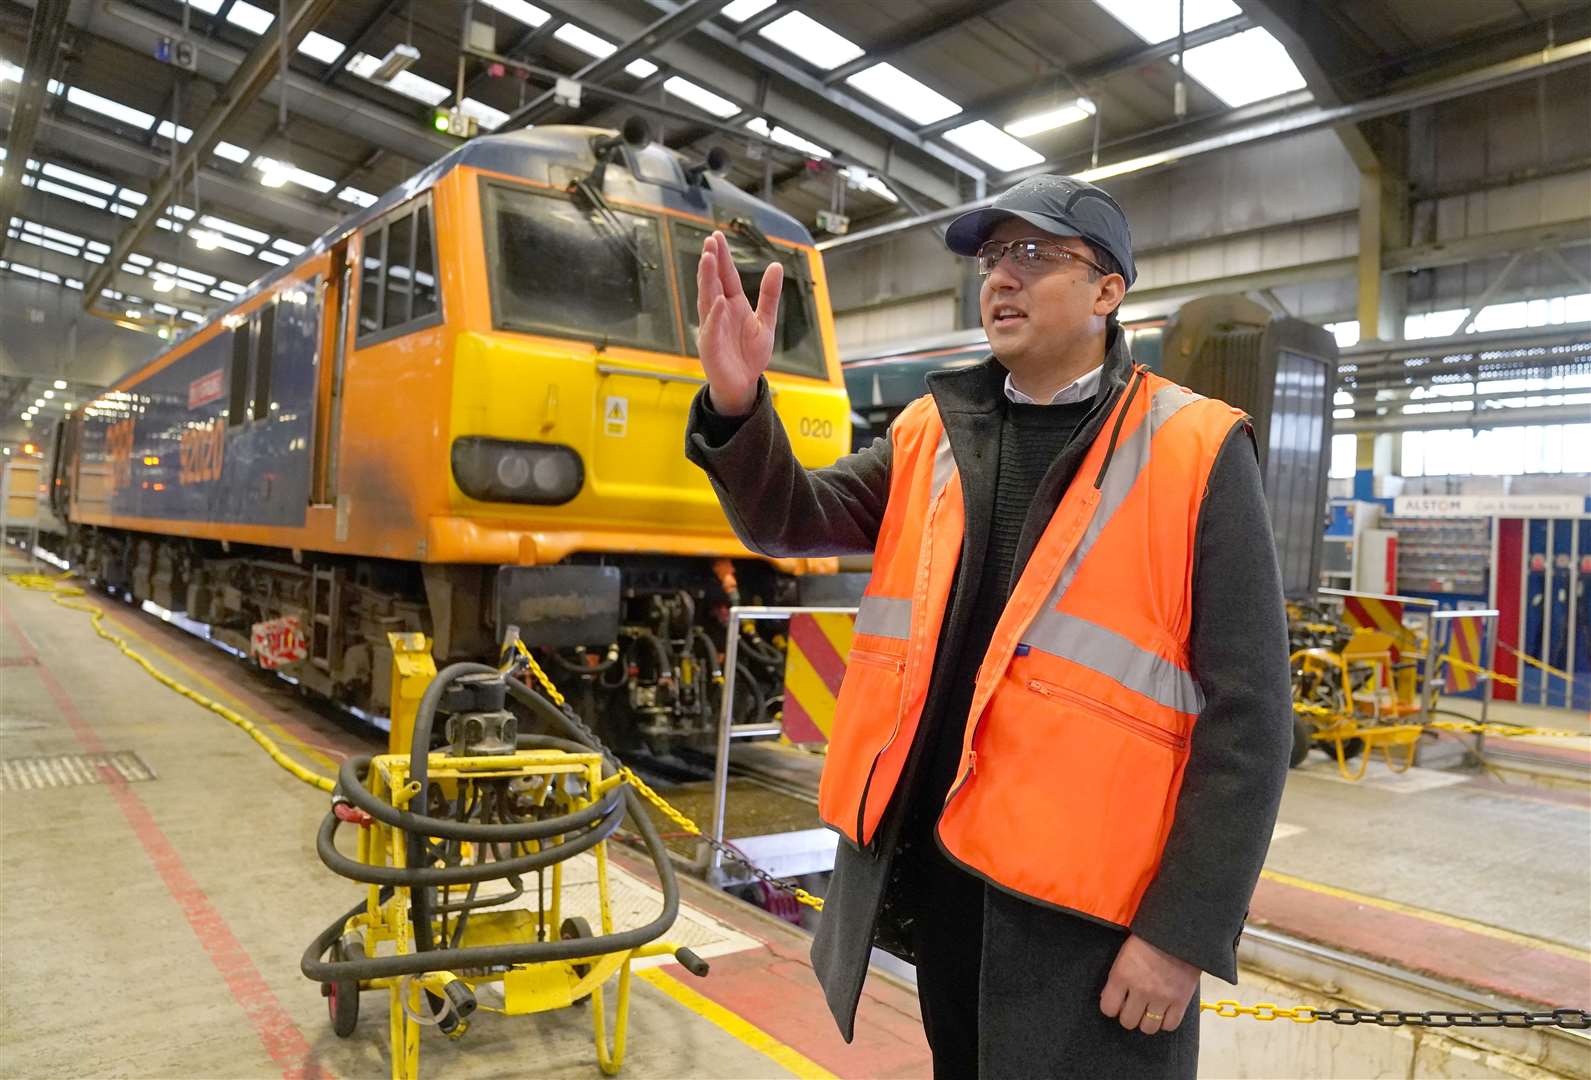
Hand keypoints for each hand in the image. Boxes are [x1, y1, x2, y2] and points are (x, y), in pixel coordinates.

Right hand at [696, 230, 781, 416]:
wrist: (744, 383)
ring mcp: (713, 327)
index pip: (726, 276)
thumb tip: (776, 265)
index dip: (722, 257)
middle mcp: (719, 312)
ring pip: (708, 299)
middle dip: (711, 262)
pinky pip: (712, 328)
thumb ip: (770, 295)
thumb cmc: (751, 354)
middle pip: (714, 282)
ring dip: (707, 280)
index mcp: (733, 304)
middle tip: (710, 241)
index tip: (717, 236)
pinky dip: (715, 315)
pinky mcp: (711, 346)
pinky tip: (718, 300)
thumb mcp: (766, 321)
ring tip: (708, 259)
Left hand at [1099, 933, 1199, 1034]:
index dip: (1111, 1007)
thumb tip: (1109, 998)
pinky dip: (1166, 1022)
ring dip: (1147, 1021)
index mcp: (1122, 975)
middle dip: (1129, 1015)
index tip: (1116, 1003)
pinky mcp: (1180, 1001)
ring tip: (1149, 1011)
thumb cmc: (1148, 938)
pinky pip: (1170, 1025)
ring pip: (1148, 1028)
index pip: (1108, 1008)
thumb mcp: (1125, 954)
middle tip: (1134, 1006)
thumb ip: (1117, 977)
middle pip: (1127, 1021)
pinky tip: (1165, 1012)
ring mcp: (1161, 997)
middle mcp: (1140, 989)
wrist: (1178, 932)